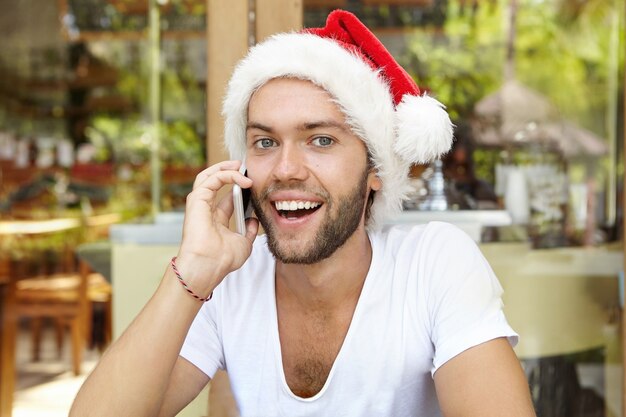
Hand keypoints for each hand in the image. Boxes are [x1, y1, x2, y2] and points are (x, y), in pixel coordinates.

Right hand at [175, 160, 258, 295]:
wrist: (209, 266)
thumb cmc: (222, 259)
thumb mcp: (244, 243)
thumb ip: (249, 231)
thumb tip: (253, 220)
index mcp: (216, 220)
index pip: (227, 197)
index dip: (240, 187)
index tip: (254, 182)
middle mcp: (206, 210)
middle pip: (214, 182)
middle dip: (229, 171)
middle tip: (244, 167)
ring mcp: (200, 204)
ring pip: (209, 176)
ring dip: (225, 168)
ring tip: (240, 165)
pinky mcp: (196, 200)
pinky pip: (211, 179)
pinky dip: (227, 174)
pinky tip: (242, 178)